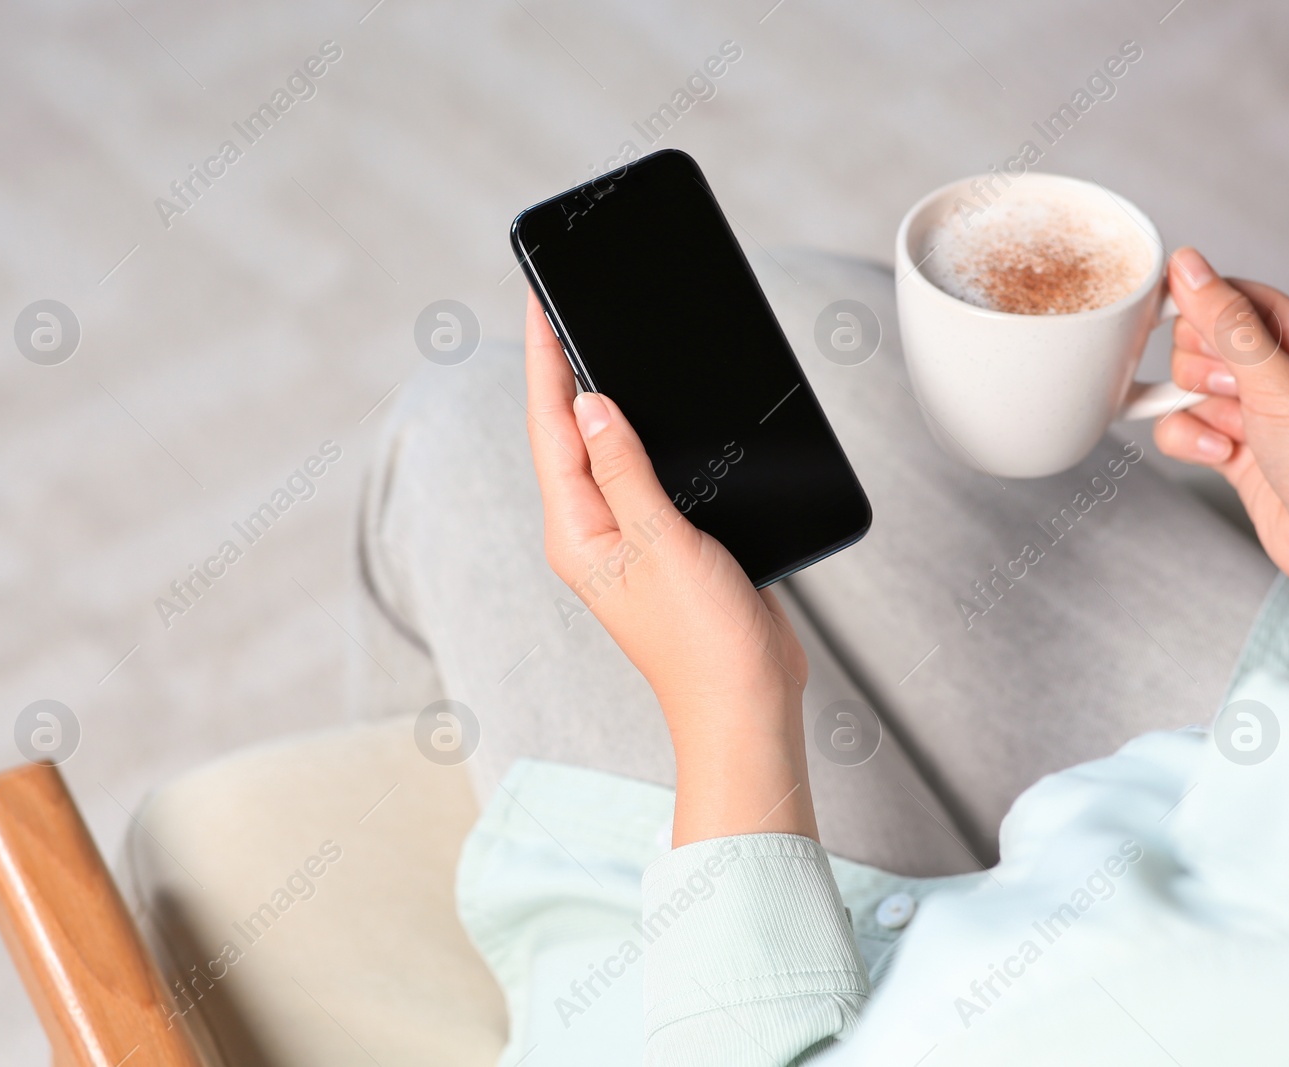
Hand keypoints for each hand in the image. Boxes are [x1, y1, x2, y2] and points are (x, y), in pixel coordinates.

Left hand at [522, 290, 816, 845]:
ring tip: (596, 340)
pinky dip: (646, 433)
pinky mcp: (666, 542)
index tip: (541, 301)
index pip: (550, 427)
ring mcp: (628, 537)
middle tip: (561, 304)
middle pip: (569, 432)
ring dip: (603, 397)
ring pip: (608, 449)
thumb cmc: (702, 640)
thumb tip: (589, 402)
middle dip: (563, 368)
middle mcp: (592, 531)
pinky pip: (645, 472)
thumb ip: (625, 469)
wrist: (747, 700)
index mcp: (575, 531)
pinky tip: (657, 408)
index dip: (545, 359)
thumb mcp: (660, 541)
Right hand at [1154, 248, 1288, 609]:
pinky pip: (1191, 431)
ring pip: (1192, 390)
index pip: (1235, 298)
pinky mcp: (1241, 455)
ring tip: (1229, 428)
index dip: (1201, 308)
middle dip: (1198, 366)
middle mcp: (1283, 373)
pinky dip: (1192, 441)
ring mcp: (1261, 415)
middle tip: (1228, 388)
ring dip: (1195, 408)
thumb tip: (1190, 269)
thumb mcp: (1280, 382)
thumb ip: (1226, 323)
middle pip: (1204, 343)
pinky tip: (1219, 453)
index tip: (1174, 323)